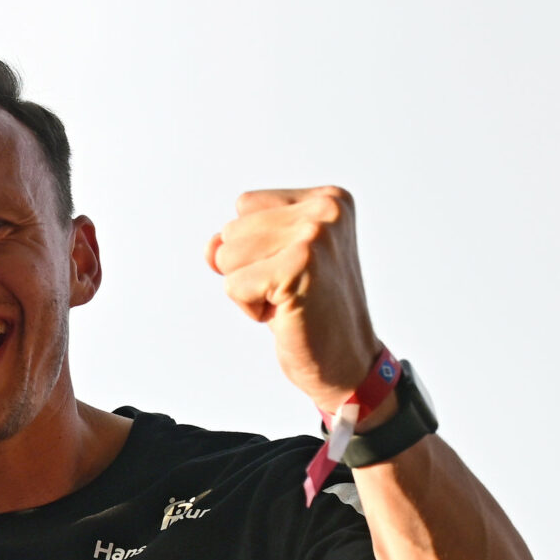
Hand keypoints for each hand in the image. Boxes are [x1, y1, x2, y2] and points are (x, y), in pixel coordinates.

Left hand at [206, 186, 385, 415]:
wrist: (348, 360)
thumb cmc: (312, 310)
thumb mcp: (277, 259)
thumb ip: (241, 239)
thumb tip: (211, 247)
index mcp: (329, 198)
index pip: (246, 205)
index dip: (255, 245)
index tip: (294, 269)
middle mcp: (326, 210)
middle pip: (232, 229)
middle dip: (249, 268)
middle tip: (292, 289)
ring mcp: (315, 236)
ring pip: (227, 256)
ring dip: (249, 288)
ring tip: (289, 299)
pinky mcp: (298, 268)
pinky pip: (233, 285)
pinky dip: (250, 309)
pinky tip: (286, 314)